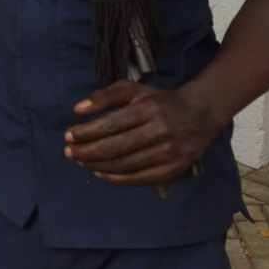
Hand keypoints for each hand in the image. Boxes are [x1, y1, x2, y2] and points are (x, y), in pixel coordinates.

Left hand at [62, 80, 221, 186]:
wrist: (200, 114)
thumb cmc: (159, 101)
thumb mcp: (133, 89)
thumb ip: (105, 96)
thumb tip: (78, 110)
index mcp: (150, 108)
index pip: (111, 125)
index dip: (86, 132)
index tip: (69, 136)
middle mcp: (161, 131)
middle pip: (116, 147)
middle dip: (87, 151)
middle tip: (69, 152)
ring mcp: (170, 153)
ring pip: (125, 165)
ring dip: (97, 165)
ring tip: (81, 161)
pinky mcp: (174, 170)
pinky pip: (139, 179)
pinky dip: (115, 178)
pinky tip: (100, 172)